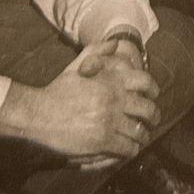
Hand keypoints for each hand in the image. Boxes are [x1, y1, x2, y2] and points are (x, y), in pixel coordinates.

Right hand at [0, 39, 159, 163]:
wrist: (39, 113)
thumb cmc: (58, 90)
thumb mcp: (77, 64)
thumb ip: (98, 50)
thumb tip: (116, 43)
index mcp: (111, 79)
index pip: (145, 81)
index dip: (154, 90)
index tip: (153, 97)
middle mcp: (115, 98)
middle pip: (148, 110)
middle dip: (153, 117)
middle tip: (152, 122)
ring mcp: (110, 120)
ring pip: (140, 131)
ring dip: (142, 136)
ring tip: (141, 138)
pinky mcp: (103, 140)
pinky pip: (128, 148)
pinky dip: (131, 150)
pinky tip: (128, 149)